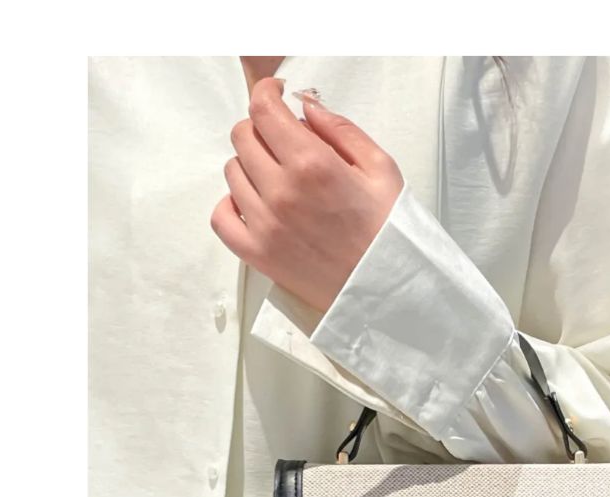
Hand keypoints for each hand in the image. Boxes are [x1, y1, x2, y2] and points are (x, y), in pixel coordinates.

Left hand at [211, 79, 403, 312]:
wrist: (388, 290)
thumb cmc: (388, 231)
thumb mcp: (381, 168)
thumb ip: (340, 129)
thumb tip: (306, 107)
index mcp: (312, 164)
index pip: (262, 110)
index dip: (266, 93)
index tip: (276, 95)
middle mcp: (281, 192)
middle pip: (242, 137)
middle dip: (261, 129)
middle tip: (283, 141)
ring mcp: (265, 225)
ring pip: (232, 172)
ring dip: (251, 166)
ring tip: (278, 178)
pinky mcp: (258, 254)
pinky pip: (221, 217)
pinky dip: (231, 204)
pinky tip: (253, 204)